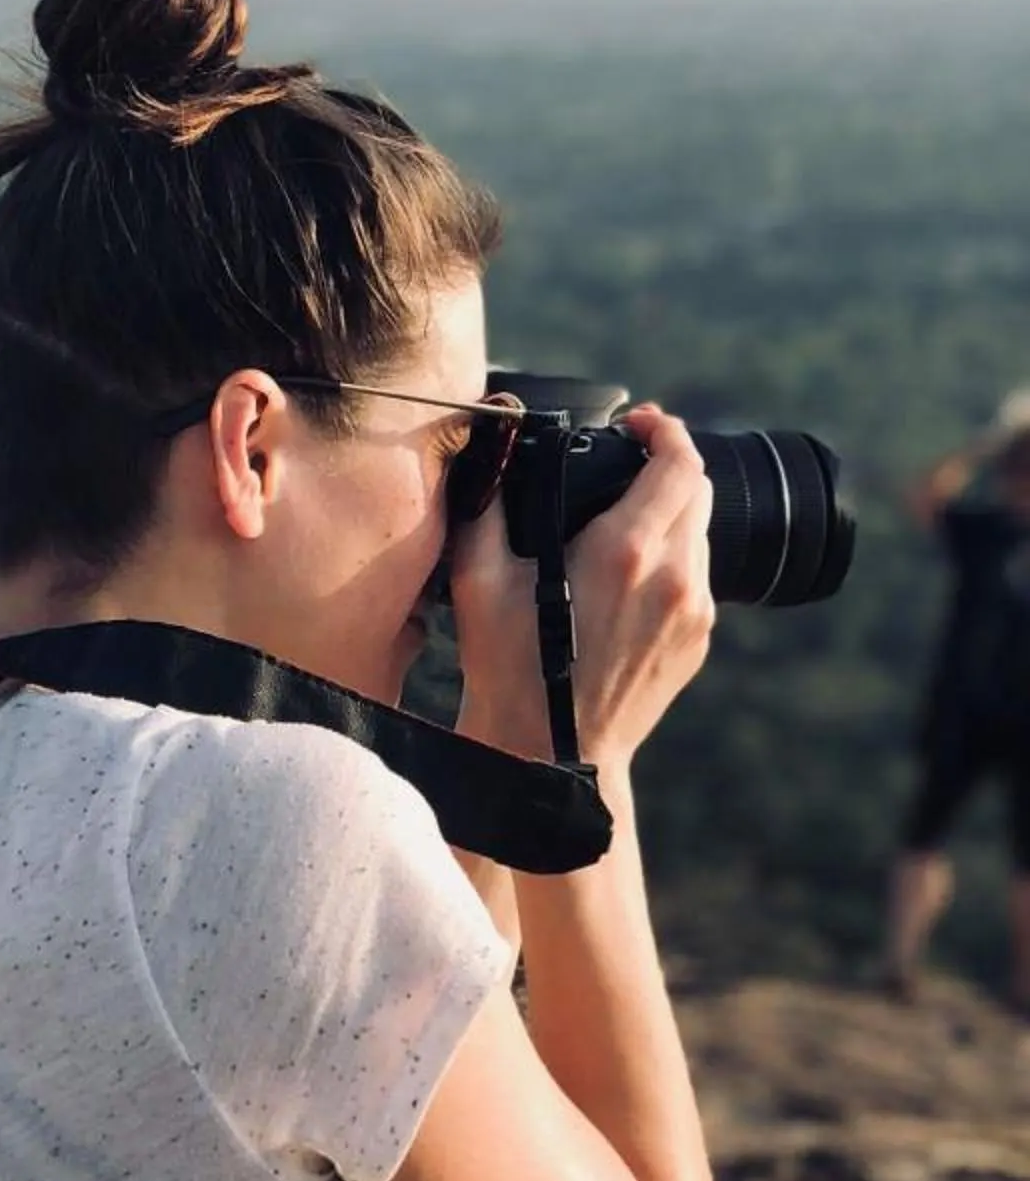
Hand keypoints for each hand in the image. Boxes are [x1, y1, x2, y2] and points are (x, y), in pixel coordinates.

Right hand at [451, 404, 714, 770]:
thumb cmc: (510, 668)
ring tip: (618, 522)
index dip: (664, 430)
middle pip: (698, 490)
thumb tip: (500, 441)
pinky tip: (625, 576)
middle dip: (666, 466)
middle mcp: (676, 579)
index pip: (679, 463)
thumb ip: (492, 498)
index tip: (639, 422)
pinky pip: (696, 577)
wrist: (554, 759)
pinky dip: (670, 558)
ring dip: (668, 513)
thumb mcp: (481, 576)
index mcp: (627, 552)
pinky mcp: (698, 642)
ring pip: (700, 533)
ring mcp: (694, 614)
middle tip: (626, 461)